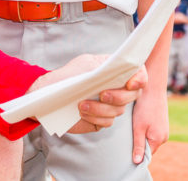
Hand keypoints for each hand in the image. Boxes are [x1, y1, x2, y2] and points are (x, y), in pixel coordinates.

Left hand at [28, 55, 146, 133]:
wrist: (48, 95)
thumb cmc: (66, 76)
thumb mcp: (85, 65)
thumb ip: (103, 67)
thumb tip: (118, 70)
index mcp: (114, 71)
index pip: (137, 73)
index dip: (140, 78)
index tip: (131, 84)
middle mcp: (116, 88)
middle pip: (132, 95)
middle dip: (118, 96)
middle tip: (103, 94)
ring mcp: (110, 105)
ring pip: (119, 110)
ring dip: (100, 107)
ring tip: (81, 104)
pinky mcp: (102, 119)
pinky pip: (107, 121)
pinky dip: (95, 116)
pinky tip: (81, 112)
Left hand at [132, 87, 168, 163]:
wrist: (153, 88)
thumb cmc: (145, 107)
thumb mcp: (138, 127)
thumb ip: (138, 145)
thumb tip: (137, 162)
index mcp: (159, 140)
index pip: (147, 155)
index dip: (137, 153)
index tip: (126, 147)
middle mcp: (164, 136)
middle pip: (148, 147)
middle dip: (138, 144)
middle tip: (127, 135)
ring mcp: (163, 129)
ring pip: (149, 138)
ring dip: (141, 135)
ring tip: (133, 126)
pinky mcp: (161, 122)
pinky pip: (151, 131)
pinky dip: (144, 128)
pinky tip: (138, 120)